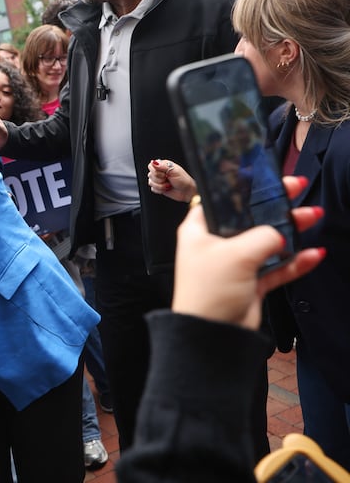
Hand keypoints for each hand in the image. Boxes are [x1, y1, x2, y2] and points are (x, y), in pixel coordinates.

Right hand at [148, 159, 196, 202]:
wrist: (186, 192)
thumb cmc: (183, 180)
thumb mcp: (174, 171)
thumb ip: (163, 166)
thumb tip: (153, 162)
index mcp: (163, 165)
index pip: (151, 165)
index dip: (155, 171)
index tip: (164, 174)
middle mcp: (159, 172)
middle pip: (150, 175)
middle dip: (160, 179)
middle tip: (168, 179)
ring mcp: (158, 180)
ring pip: (150, 183)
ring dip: (160, 186)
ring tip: (169, 185)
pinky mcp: (158, 187)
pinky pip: (153, 189)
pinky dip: (160, 190)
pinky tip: (166, 189)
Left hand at [172, 176, 324, 329]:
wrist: (211, 335)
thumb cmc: (209, 291)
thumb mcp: (236, 254)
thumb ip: (262, 237)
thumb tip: (279, 233)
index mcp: (199, 231)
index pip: (221, 201)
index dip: (243, 189)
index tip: (266, 177)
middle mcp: (215, 244)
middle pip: (248, 218)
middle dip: (275, 206)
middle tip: (297, 189)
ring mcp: (234, 264)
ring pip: (266, 242)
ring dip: (290, 231)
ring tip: (313, 216)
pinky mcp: (250, 283)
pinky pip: (277, 268)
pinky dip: (295, 261)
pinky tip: (314, 254)